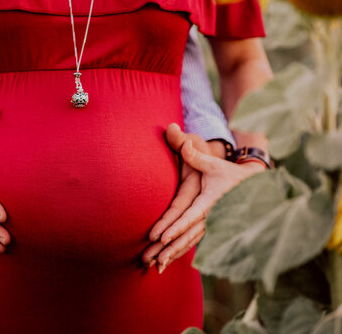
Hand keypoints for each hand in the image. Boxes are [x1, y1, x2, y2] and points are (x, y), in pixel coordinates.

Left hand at [142, 123, 264, 272]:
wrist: (254, 186)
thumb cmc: (231, 174)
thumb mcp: (214, 164)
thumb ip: (195, 155)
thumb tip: (182, 141)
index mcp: (210, 203)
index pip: (189, 217)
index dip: (176, 227)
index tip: (162, 237)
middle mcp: (212, 218)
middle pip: (187, 235)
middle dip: (169, 248)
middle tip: (152, 260)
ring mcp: (213, 226)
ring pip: (190, 243)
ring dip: (174, 254)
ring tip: (157, 266)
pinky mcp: (211, 230)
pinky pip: (194, 243)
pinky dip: (181, 252)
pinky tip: (168, 262)